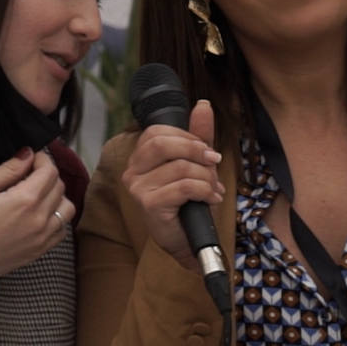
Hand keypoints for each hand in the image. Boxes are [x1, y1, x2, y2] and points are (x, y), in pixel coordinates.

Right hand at [0, 148, 72, 292]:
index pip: (50, 171)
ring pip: (66, 208)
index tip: (30, 158)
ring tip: (36, 195)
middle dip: (47, 175)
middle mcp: (40, 218)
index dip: (42, 159)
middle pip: (60, 187)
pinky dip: (56, 218)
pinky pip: (61, 230)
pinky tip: (38, 215)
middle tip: (28, 174)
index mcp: (25, 200)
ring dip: (56, 196)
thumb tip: (26, 155)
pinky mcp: (40, 251)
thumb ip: (7, 169)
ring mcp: (42, 237)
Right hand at [120, 100, 224, 270]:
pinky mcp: (149, 204)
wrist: (189, 241)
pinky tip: (211, 199)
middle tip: (214, 161)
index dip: (186, 136)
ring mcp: (138, 189)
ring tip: (214, 189)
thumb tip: (202, 105)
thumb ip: (198, 135)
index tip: (206, 150)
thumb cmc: (189, 203)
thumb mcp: (196, 164)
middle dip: (196, 150)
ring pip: (180, 167)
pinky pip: (184, 186)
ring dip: (206, 177)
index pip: (156, 131)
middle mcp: (132, 172)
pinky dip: (205, 190)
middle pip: (162, 143)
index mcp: (139, 158)